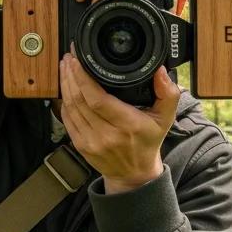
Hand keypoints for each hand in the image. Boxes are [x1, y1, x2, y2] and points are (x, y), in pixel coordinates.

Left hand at [58, 42, 181, 191]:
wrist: (133, 174)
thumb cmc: (147, 142)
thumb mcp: (165, 118)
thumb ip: (167, 93)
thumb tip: (160, 71)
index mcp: (127, 125)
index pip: (97, 99)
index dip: (83, 78)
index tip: (78, 60)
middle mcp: (107, 135)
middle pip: (79, 100)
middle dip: (71, 75)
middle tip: (69, 57)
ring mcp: (91, 142)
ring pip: (70, 108)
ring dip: (65, 85)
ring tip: (65, 67)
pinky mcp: (81, 146)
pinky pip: (67, 119)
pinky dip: (64, 101)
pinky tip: (66, 87)